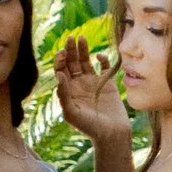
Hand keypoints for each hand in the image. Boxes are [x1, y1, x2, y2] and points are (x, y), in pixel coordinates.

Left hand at [55, 36, 133, 158]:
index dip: (60, 60)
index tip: (62, 52)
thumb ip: (64, 94)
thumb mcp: (72, 113)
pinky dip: (101, 59)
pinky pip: (103, 66)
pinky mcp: (108, 83)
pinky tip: (98, 57)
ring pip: (85, 61)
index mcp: (68, 90)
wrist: (112, 134)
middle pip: (72, 62)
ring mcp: (93, 82)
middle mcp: (79, 84)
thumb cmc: (90, 127)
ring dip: (83, 50)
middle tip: (71, 38)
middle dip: (70, 50)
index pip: (61, 70)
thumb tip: (59, 74)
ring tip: (81, 38)